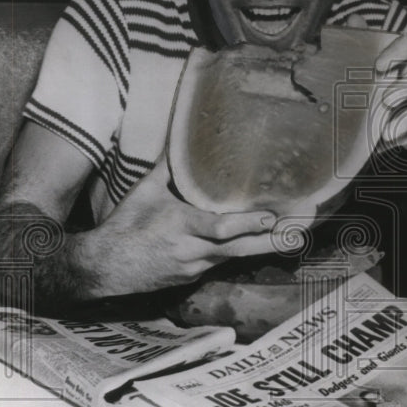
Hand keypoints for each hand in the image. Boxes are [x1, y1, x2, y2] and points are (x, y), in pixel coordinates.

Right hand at [83, 159, 285, 296]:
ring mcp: (196, 266)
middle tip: (301, 233)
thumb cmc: (127, 223)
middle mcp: (192, 249)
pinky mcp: (196, 276)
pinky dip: (247, 252)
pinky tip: (270, 245)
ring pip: (237, 257)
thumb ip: (170, 164)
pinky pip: (226, 262)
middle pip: (239, 248)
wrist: (105, 267)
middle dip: (272, 241)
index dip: (246, 225)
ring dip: (268, 248)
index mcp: (180, 224)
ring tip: (299, 239)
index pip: (218, 228)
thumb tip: (184, 130)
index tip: (271, 216)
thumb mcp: (146, 190)